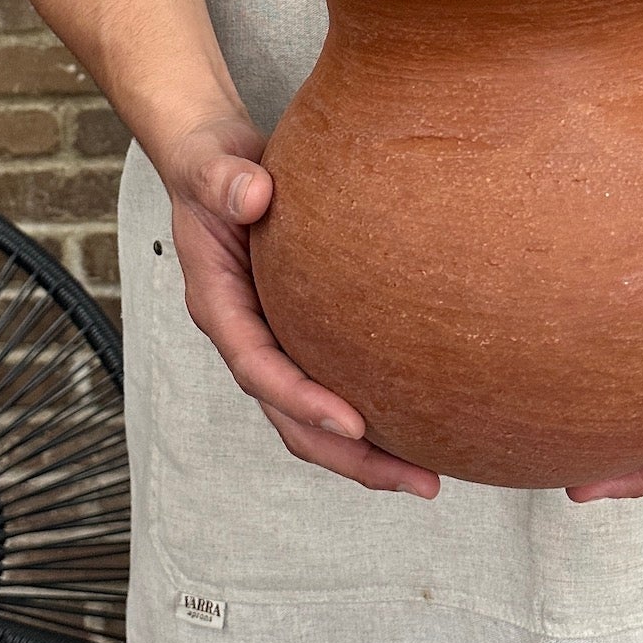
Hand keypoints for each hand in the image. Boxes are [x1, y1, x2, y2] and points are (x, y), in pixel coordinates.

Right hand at [155, 108, 440, 498]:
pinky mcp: (300, 329)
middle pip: (293, 417)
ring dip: (368, 451)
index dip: (302, 401)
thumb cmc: (212, 165)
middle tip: (420, 481)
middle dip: (351, 456)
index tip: (354, 424)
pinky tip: (423, 417)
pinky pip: (335, 379)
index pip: (258, 368)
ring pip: (315, 415)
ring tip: (431, 476)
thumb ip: (225, 181)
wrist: (217, 161)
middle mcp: (246, 333)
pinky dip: (374, 408)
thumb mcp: (211, 166)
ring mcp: (274, 336)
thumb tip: (254, 197)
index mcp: (218, 305)